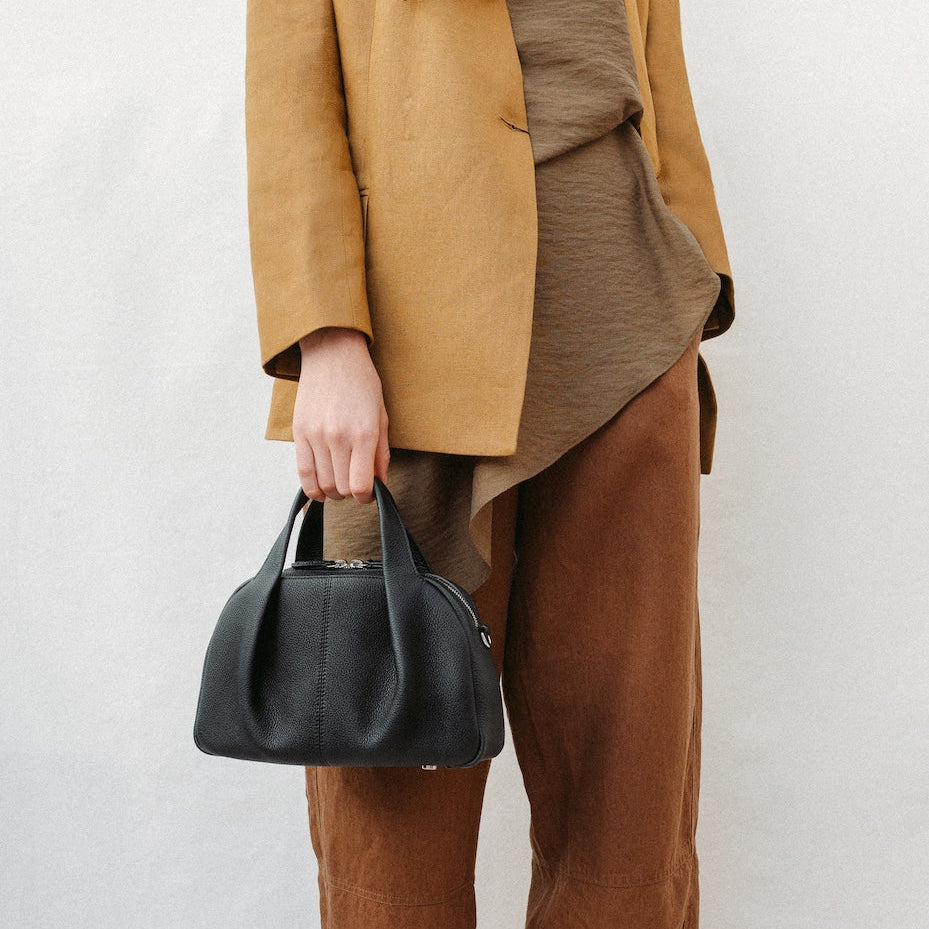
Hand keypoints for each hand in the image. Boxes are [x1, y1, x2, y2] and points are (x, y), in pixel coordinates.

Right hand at [293, 327, 389, 503]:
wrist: (332, 354)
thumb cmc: (362, 383)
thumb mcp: (381, 416)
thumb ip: (381, 454)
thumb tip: (380, 483)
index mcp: (364, 434)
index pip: (361, 485)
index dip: (367, 496)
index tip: (369, 492)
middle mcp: (338, 437)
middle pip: (342, 488)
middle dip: (351, 494)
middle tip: (356, 483)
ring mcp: (316, 435)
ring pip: (323, 484)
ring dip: (333, 491)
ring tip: (340, 483)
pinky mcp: (299, 432)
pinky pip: (303, 473)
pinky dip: (313, 488)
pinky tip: (321, 489)